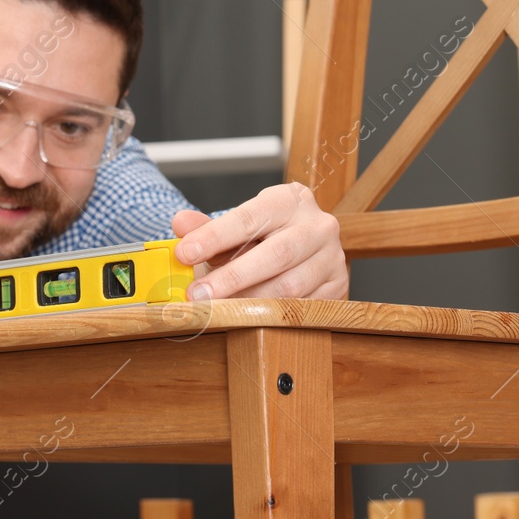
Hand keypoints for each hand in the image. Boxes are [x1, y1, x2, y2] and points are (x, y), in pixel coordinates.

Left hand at [169, 182, 347, 300]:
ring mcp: (333, 257)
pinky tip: (248, 319)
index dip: (215, 237)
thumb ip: (207, 227)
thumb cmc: (266, 235)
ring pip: (290, 286)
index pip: (249, 218)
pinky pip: (303, 307)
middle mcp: (318, 225)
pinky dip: (273, 316)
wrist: (304, 246)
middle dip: (232, 277)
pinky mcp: (337, 287)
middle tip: (198, 295)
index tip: (185, 253)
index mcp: (290, 199)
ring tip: (218, 309)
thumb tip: (180, 223)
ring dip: (250, 301)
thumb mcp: (237, 225)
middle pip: (275, 254)